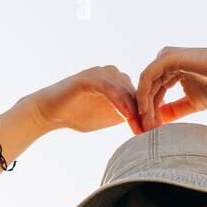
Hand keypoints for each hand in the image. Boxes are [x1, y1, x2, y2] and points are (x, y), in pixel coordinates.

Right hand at [26, 65, 143, 136]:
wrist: (50, 113)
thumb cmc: (78, 116)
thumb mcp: (109, 118)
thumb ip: (127, 118)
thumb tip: (150, 128)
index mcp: (119, 82)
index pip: (139, 98)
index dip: (149, 115)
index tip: (157, 133)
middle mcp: (112, 74)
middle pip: (135, 93)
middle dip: (145, 114)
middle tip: (153, 132)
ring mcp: (100, 73)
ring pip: (124, 89)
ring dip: (134, 109)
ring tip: (142, 126)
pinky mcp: (89, 77)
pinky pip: (108, 88)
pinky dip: (119, 101)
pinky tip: (126, 116)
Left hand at [136, 47, 206, 129]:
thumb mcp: (191, 103)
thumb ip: (174, 110)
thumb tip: (159, 121)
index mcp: (171, 69)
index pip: (154, 92)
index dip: (151, 112)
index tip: (151, 130)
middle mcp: (166, 60)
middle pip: (148, 88)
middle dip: (145, 111)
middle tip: (145, 131)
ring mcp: (166, 57)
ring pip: (146, 84)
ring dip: (144, 106)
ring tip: (146, 125)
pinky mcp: (168, 57)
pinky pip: (148, 77)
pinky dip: (144, 94)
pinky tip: (145, 111)